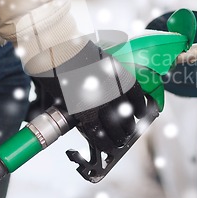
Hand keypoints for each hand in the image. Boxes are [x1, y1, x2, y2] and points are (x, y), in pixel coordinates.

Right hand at [33, 41, 147, 151]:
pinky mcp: (83, 112)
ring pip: (115, 127)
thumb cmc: (76, 52)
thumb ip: (110, 75)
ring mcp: (99, 102)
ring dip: (119, 137)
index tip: (139, 114)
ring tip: (119, 141)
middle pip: (127, 114)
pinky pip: (96, 132)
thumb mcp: (102, 59)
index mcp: (120, 75)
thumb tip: (116, 91)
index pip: (137, 97)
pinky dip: (103, 142)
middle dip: (129, 126)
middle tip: (128, 131)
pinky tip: (107, 146)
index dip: (140, 109)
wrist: (57, 51)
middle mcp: (113, 90)